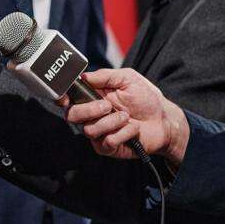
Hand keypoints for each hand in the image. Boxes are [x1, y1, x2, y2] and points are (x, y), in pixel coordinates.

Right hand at [63, 68, 189, 165]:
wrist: (163, 121)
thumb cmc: (146, 98)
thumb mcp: (128, 78)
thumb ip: (106, 76)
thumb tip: (84, 76)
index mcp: (92, 96)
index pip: (67, 98)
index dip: (61, 98)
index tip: (65, 98)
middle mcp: (91, 115)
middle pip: (71, 115)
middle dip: (89, 110)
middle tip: (108, 106)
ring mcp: (98, 132)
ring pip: (89, 130)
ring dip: (111, 122)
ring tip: (127, 117)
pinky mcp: (108, 147)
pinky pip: (106, 142)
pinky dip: (123, 134)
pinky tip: (133, 129)